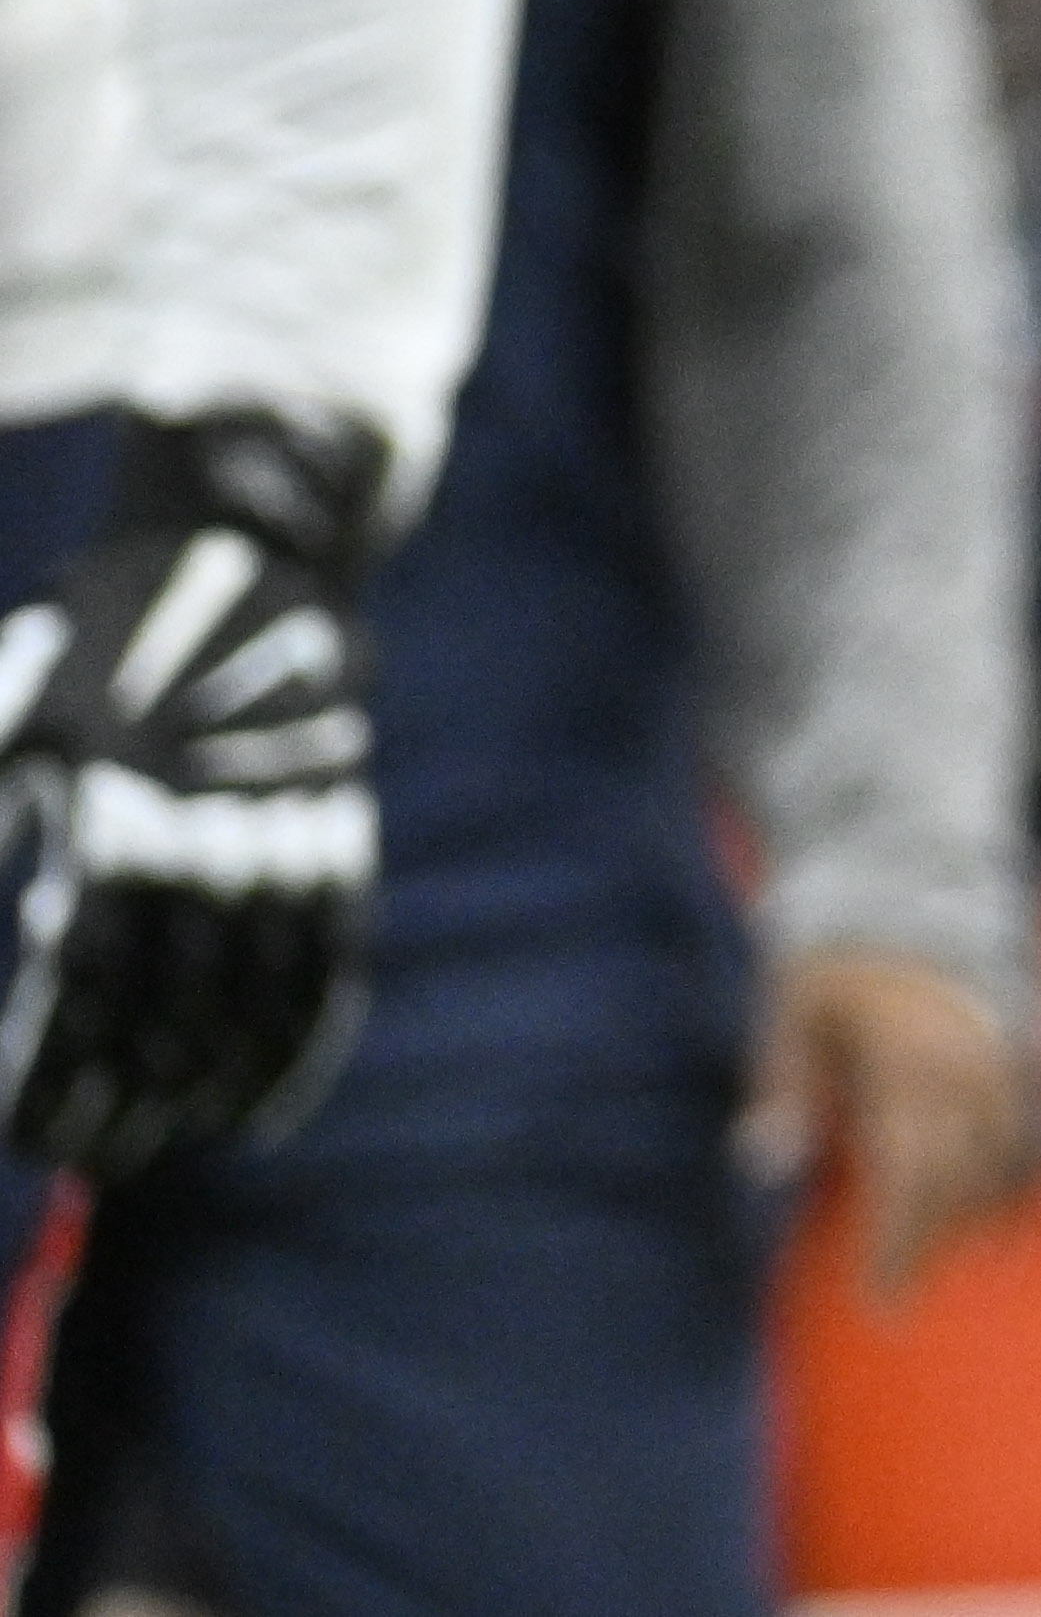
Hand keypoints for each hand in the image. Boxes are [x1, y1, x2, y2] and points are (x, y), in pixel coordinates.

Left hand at [0, 409, 390, 1177]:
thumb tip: (0, 906)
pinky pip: (328, 973)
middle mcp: (210, 851)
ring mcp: (287, 849)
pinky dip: (295, 1056)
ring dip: (196, 1099)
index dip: (51, 1083)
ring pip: (248, 1017)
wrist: (251, 551)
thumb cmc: (94, 637)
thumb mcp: (10, 718)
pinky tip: (253, 1113)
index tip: (24, 1133)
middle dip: (113, 1111)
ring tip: (150, 1145)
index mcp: (117, 823)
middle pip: (163, 1028)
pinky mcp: (339, 843)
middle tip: (76, 1156)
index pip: (80, 1001)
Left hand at [749, 948, 1040, 1298]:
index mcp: (907, 1059)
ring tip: (959, 1259)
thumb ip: (783, 1086)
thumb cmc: (832, 955)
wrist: (906, 875)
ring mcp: (1007, 1048)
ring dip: (984, 1214)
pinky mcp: (1026, 1037)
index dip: (900, 1243)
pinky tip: (1022, 1213)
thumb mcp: (789, 1011)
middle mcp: (968, 1060)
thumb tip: (769, 1165)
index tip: (882, 1296)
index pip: (911, 1175)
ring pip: (1008, 1153)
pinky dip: (1037, 1169)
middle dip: (932, 1242)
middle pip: (960, 1176)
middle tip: (901, 1293)